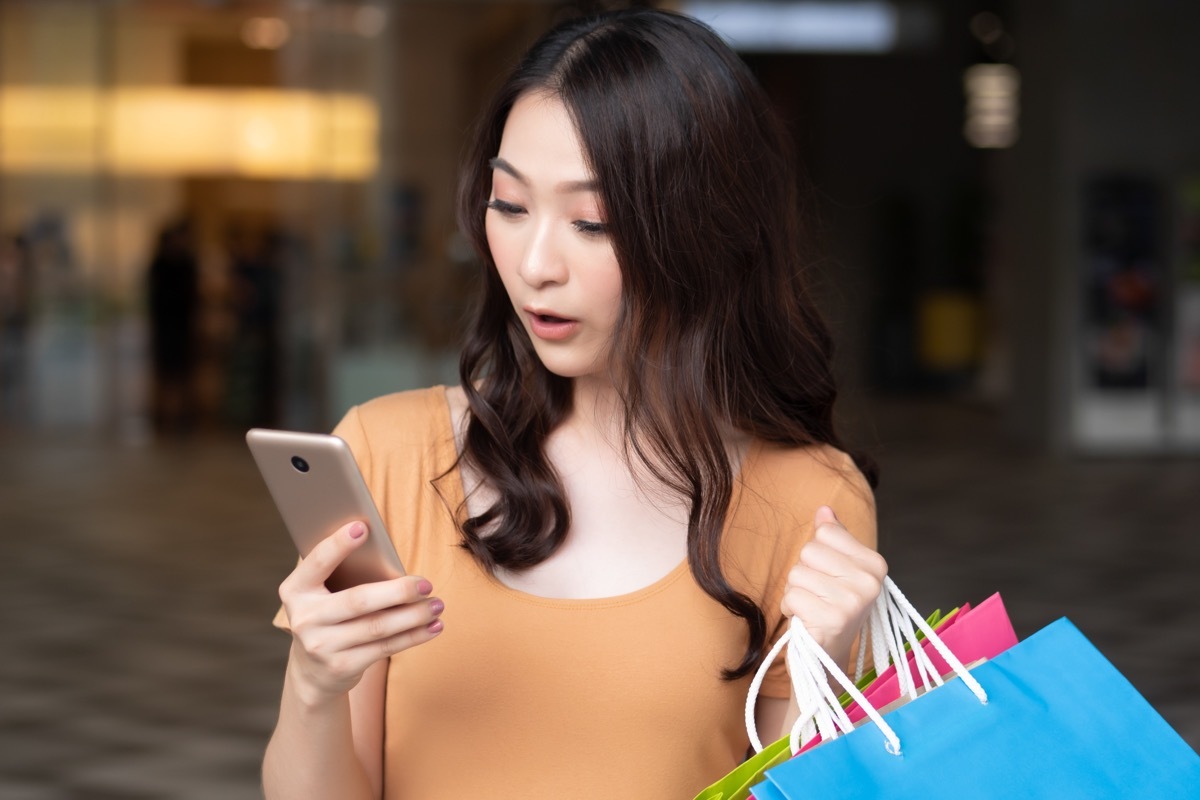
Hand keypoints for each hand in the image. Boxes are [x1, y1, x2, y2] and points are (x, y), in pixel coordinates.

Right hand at [279, 521, 443, 704]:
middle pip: (358, 600)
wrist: (313, 671)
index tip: (362, 527)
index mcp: (296, 590)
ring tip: (437, 604)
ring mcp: (321, 646)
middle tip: (426, 584)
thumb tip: (391, 562)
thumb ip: (344, 576)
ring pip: (378, 627)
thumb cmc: (328, 616)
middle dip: (398, 591)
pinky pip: (385, 648)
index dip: (338, 545)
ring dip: (414, 615)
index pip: (317, 563)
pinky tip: (433, 626)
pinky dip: (414, 636)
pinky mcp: (342, 666)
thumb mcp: (322, 595)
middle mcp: (304, 618)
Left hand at [780, 506, 886, 669]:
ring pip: (797, 573)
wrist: (828, 660)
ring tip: (811, 609)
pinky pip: (792, 596)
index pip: (826, 532)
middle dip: (803, 573)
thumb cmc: (830, 609)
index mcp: (874, 564)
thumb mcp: (836, 571)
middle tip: (817, 597)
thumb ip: (833, 539)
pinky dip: (790, 608)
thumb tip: (824, 510)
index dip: (816, 554)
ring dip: (794, 593)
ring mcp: (853, 601)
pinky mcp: (833, 619)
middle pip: (809, 551)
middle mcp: (870, 582)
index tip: (828, 577)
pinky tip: (805, 620)